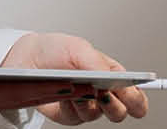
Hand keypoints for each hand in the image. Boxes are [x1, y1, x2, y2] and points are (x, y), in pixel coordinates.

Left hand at [0, 32, 150, 124]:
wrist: (28, 59)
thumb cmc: (56, 50)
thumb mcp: (79, 48)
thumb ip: (98, 63)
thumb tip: (112, 79)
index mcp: (112, 75)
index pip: (135, 94)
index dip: (138, 99)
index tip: (134, 98)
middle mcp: (102, 93)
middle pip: (121, 112)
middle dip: (116, 104)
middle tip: (105, 92)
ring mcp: (86, 105)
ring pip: (99, 116)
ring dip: (90, 102)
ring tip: (81, 88)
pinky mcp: (70, 115)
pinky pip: (77, 118)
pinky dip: (73, 106)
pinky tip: (67, 94)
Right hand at [0, 77, 94, 128]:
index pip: (14, 93)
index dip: (43, 87)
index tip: (70, 84)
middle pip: (25, 96)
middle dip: (56, 90)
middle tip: (89, 85)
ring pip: (20, 97)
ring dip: (47, 91)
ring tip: (77, 86)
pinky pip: (7, 98)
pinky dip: (29, 92)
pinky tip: (41, 88)